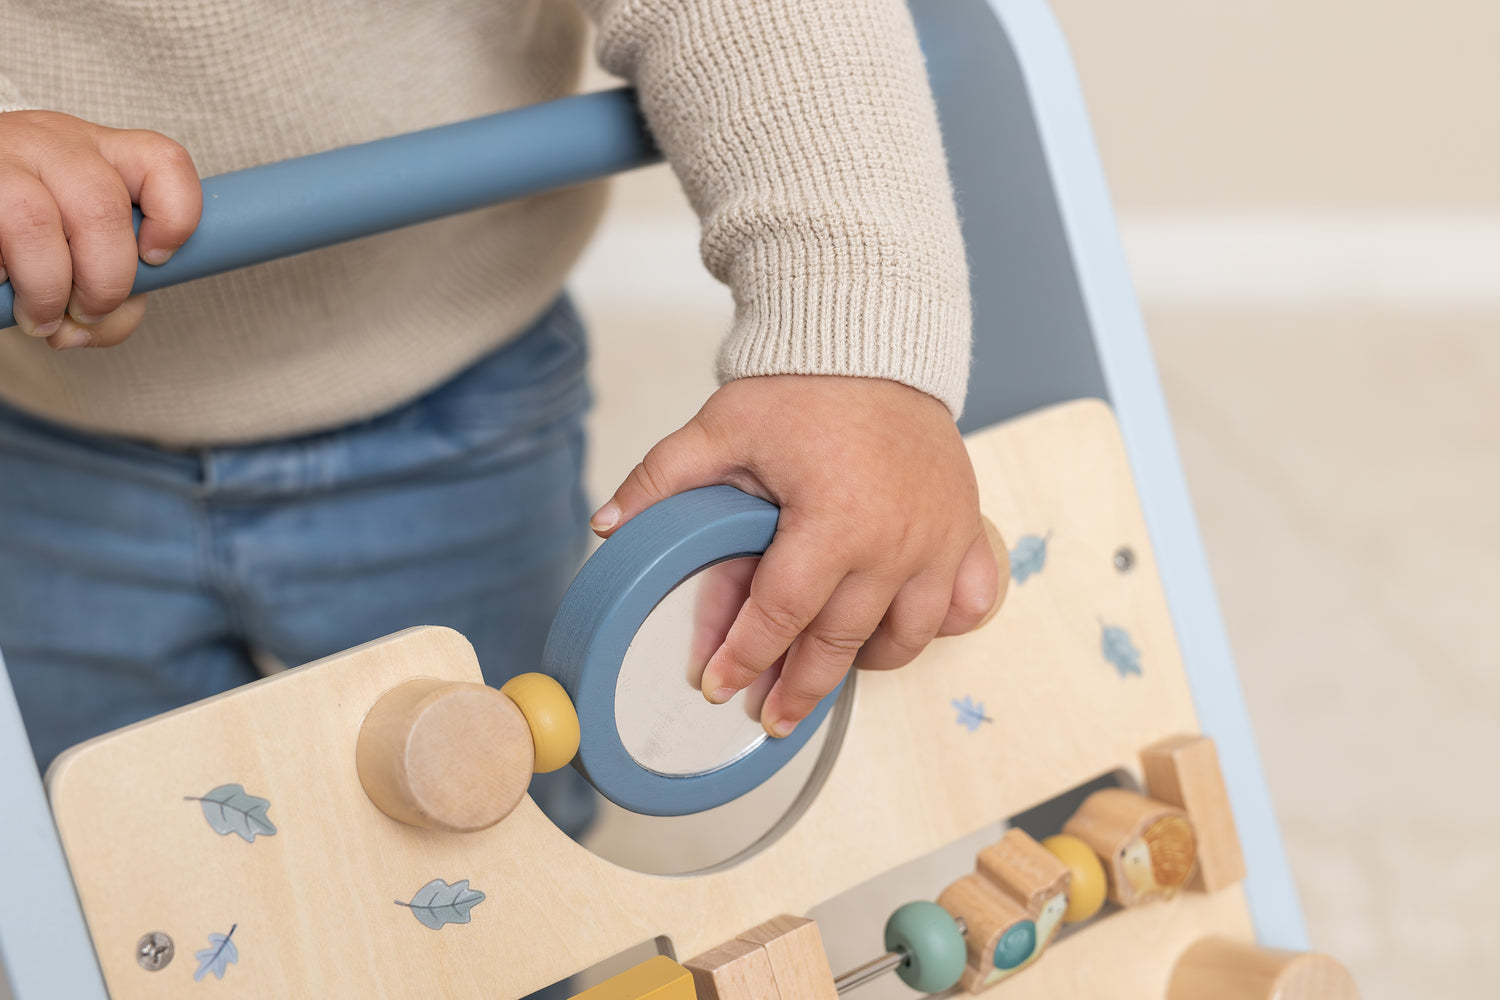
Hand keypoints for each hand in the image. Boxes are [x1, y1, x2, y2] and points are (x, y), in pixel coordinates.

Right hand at [0, 110, 201, 347]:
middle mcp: (57, 144)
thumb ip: (110, 297)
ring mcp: (4, 155)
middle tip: (87, 312)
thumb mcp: (84, 251)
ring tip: (39, 316)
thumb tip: (77, 332)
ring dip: (47, 288)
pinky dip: (1, 274)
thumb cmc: (32, 231)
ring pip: (36, 222)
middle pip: (102, 209)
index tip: (156, 260)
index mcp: (106, 155)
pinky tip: (2, 280)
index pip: (164, 162)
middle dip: (105, 282)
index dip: (175, 218)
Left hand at [592, 375, 1000, 737]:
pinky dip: (939, 624)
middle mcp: (894, 543)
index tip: (720, 686)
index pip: (781, 614)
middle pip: (841, 642)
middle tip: (772, 716)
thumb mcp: (722, 428)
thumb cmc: (805, 386)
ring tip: (827, 673)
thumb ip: (663, 481)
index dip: (745, 657)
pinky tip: (903, 629)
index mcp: (833, 522)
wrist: (873, 341)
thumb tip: (607, 525)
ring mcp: (938, 541)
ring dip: (864, 663)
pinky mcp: (965, 529)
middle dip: (800, 687)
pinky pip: (969, 603)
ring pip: (907, 637)